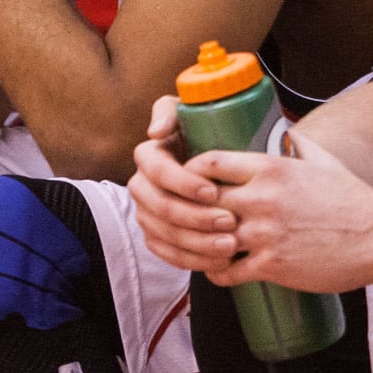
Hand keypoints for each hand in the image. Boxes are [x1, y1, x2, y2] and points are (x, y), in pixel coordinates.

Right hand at [129, 95, 242, 273]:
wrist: (217, 166)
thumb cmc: (206, 135)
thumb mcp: (190, 115)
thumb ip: (171, 111)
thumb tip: (155, 131)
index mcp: (148, 155)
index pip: (157, 171)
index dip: (183, 183)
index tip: (213, 190)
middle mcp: (141, 185)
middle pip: (161, 207)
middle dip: (196, 217)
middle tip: (230, 222)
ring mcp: (146, 213)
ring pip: (166, 235)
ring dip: (198, 243)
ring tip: (231, 246)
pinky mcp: (155, 236)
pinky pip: (169, 254)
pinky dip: (194, 261)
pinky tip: (219, 261)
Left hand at [191, 134, 372, 292]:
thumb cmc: (353, 198)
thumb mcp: (323, 161)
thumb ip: (298, 144)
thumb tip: (287, 132)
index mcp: (270, 168)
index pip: (208, 163)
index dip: (190, 174)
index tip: (188, 183)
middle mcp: (261, 198)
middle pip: (199, 200)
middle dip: (187, 210)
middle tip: (185, 218)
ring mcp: (264, 233)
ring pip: (206, 238)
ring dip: (197, 244)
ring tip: (196, 247)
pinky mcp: (271, 265)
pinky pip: (226, 271)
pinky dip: (216, 273)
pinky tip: (217, 271)